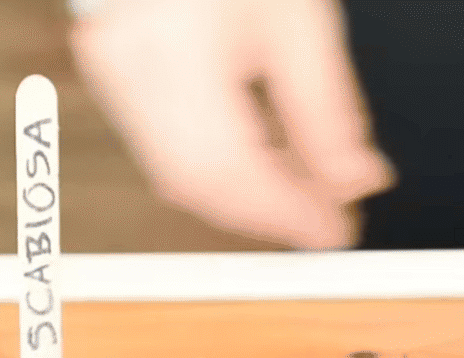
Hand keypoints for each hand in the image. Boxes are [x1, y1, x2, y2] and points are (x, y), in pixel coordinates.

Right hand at [70, 0, 394, 248]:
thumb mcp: (297, 22)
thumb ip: (325, 110)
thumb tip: (352, 180)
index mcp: (173, 48)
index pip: (226, 167)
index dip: (285, 212)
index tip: (334, 230)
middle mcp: (127, 69)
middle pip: (195, 182)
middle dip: (266, 211)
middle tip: (325, 219)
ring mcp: (111, 77)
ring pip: (177, 174)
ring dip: (245, 194)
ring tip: (304, 193)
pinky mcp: (116, 78)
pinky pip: (165, 149)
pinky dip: (218, 168)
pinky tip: (262, 163)